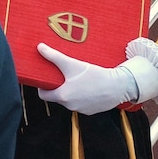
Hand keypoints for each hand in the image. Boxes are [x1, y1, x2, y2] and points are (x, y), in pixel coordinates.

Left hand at [36, 43, 157, 114]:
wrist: (118, 86)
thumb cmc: (94, 75)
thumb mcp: (71, 64)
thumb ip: (54, 56)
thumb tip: (39, 47)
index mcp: (62, 96)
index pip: (43, 95)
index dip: (43, 86)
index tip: (46, 78)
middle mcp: (70, 106)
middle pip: (57, 97)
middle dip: (58, 87)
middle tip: (62, 76)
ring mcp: (81, 110)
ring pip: (70, 100)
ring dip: (70, 92)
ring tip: (76, 80)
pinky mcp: (91, 111)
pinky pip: (81, 103)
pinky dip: (82, 97)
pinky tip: (87, 87)